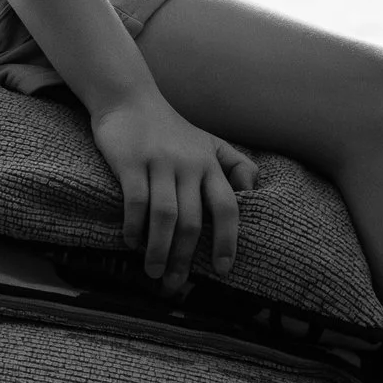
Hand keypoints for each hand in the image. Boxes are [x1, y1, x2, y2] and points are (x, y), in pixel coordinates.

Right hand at [88, 93, 258, 290]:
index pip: (228, 207)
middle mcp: (189, 165)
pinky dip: (134, 226)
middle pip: (193, 220)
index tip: (223, 268)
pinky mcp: (131, 162)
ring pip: (165, 215)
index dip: (227, 240)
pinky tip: (130, 242)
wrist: (129, 99)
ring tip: (154, 272)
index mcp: (210, 164)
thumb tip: (253, 194)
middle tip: (176, 284)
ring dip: (159, 249)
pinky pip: (136, 201)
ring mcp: (159, 163)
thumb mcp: (209, 142)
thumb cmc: (169, 128)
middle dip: (186, 256)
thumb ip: (234, 165)